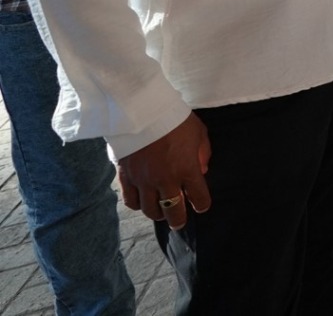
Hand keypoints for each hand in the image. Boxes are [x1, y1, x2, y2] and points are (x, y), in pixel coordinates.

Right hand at [117, 112, 210, 229]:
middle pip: (173, 212)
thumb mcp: (199, 133)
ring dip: (158, 214)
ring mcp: (144, 181)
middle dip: (178, 220)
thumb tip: (201, 171)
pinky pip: (131, 201)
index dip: (202, 205)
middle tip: (179, 222)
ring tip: (161, 212)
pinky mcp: (127, 178)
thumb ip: (203, 154)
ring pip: (150, 211)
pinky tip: (143, 202)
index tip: (202, 206)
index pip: (199, 198)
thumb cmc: (175, 119)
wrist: (143, 111)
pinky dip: (138, 206)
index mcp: (187, 169)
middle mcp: (166, 180)